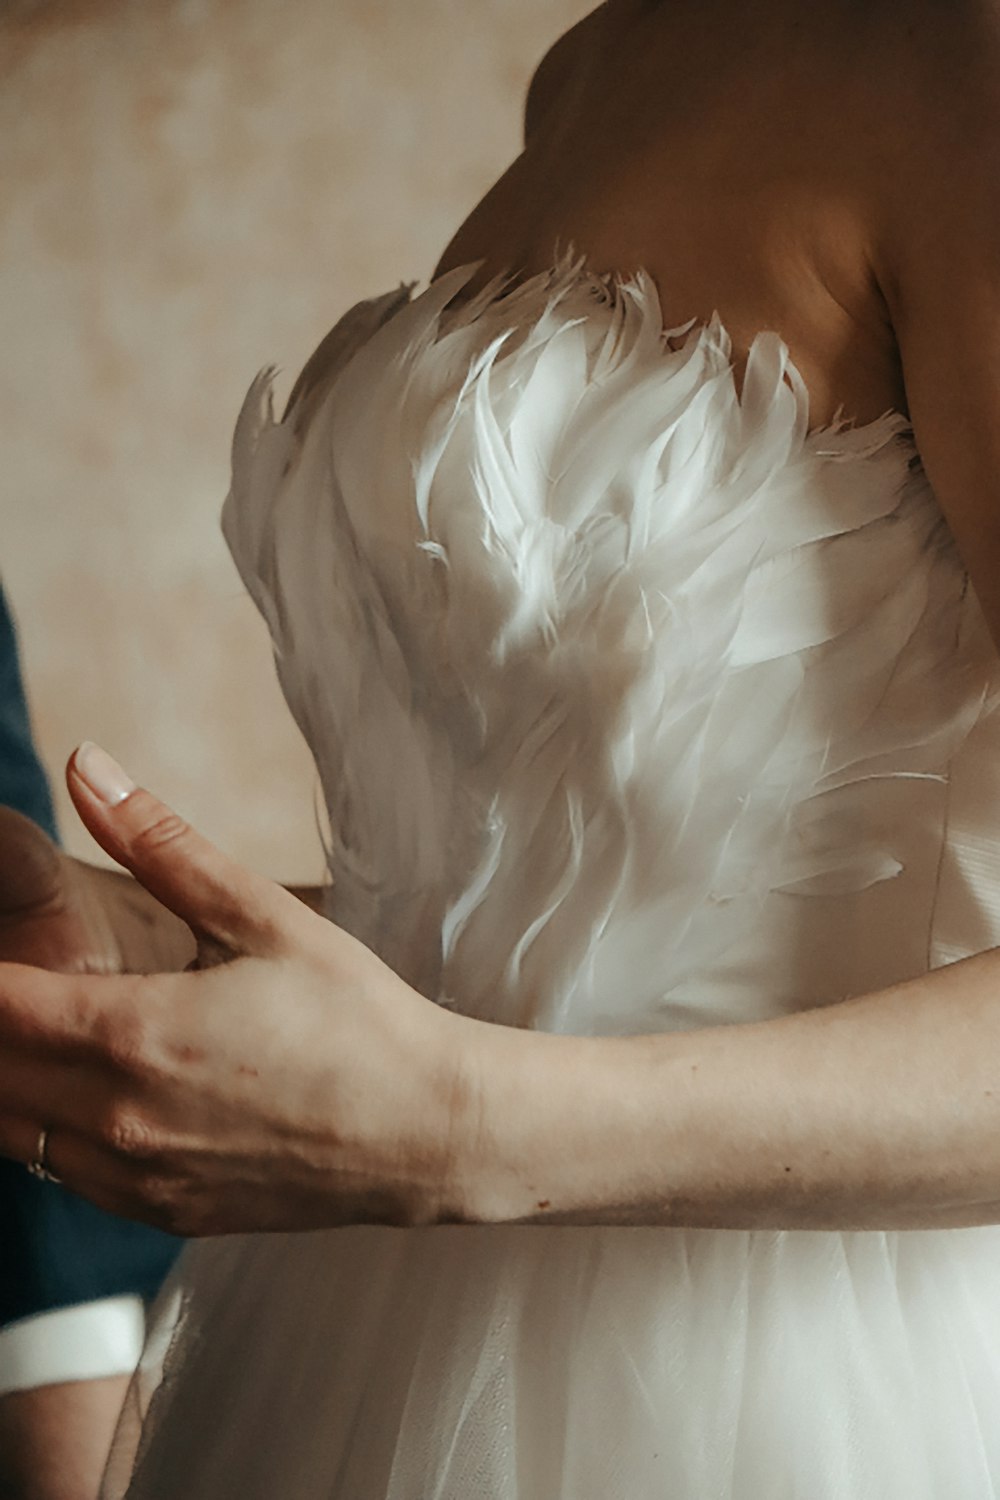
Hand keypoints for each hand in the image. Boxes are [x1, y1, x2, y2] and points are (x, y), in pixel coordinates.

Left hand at [0, 746, 474, 1235]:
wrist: (423, 1131)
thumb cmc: (352, 1016)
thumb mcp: (260, 916)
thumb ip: (158, 842)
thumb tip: (84, 765)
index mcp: (132, 1032)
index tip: (3, 939)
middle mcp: (115, 1117)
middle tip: (21, 974)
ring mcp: (132, 1178)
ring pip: (8, 1129)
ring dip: (10, 1073)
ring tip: (46, 1021)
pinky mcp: (157, 1211)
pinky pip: (58, 1172)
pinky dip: (45, 1125)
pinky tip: (89, 1081)